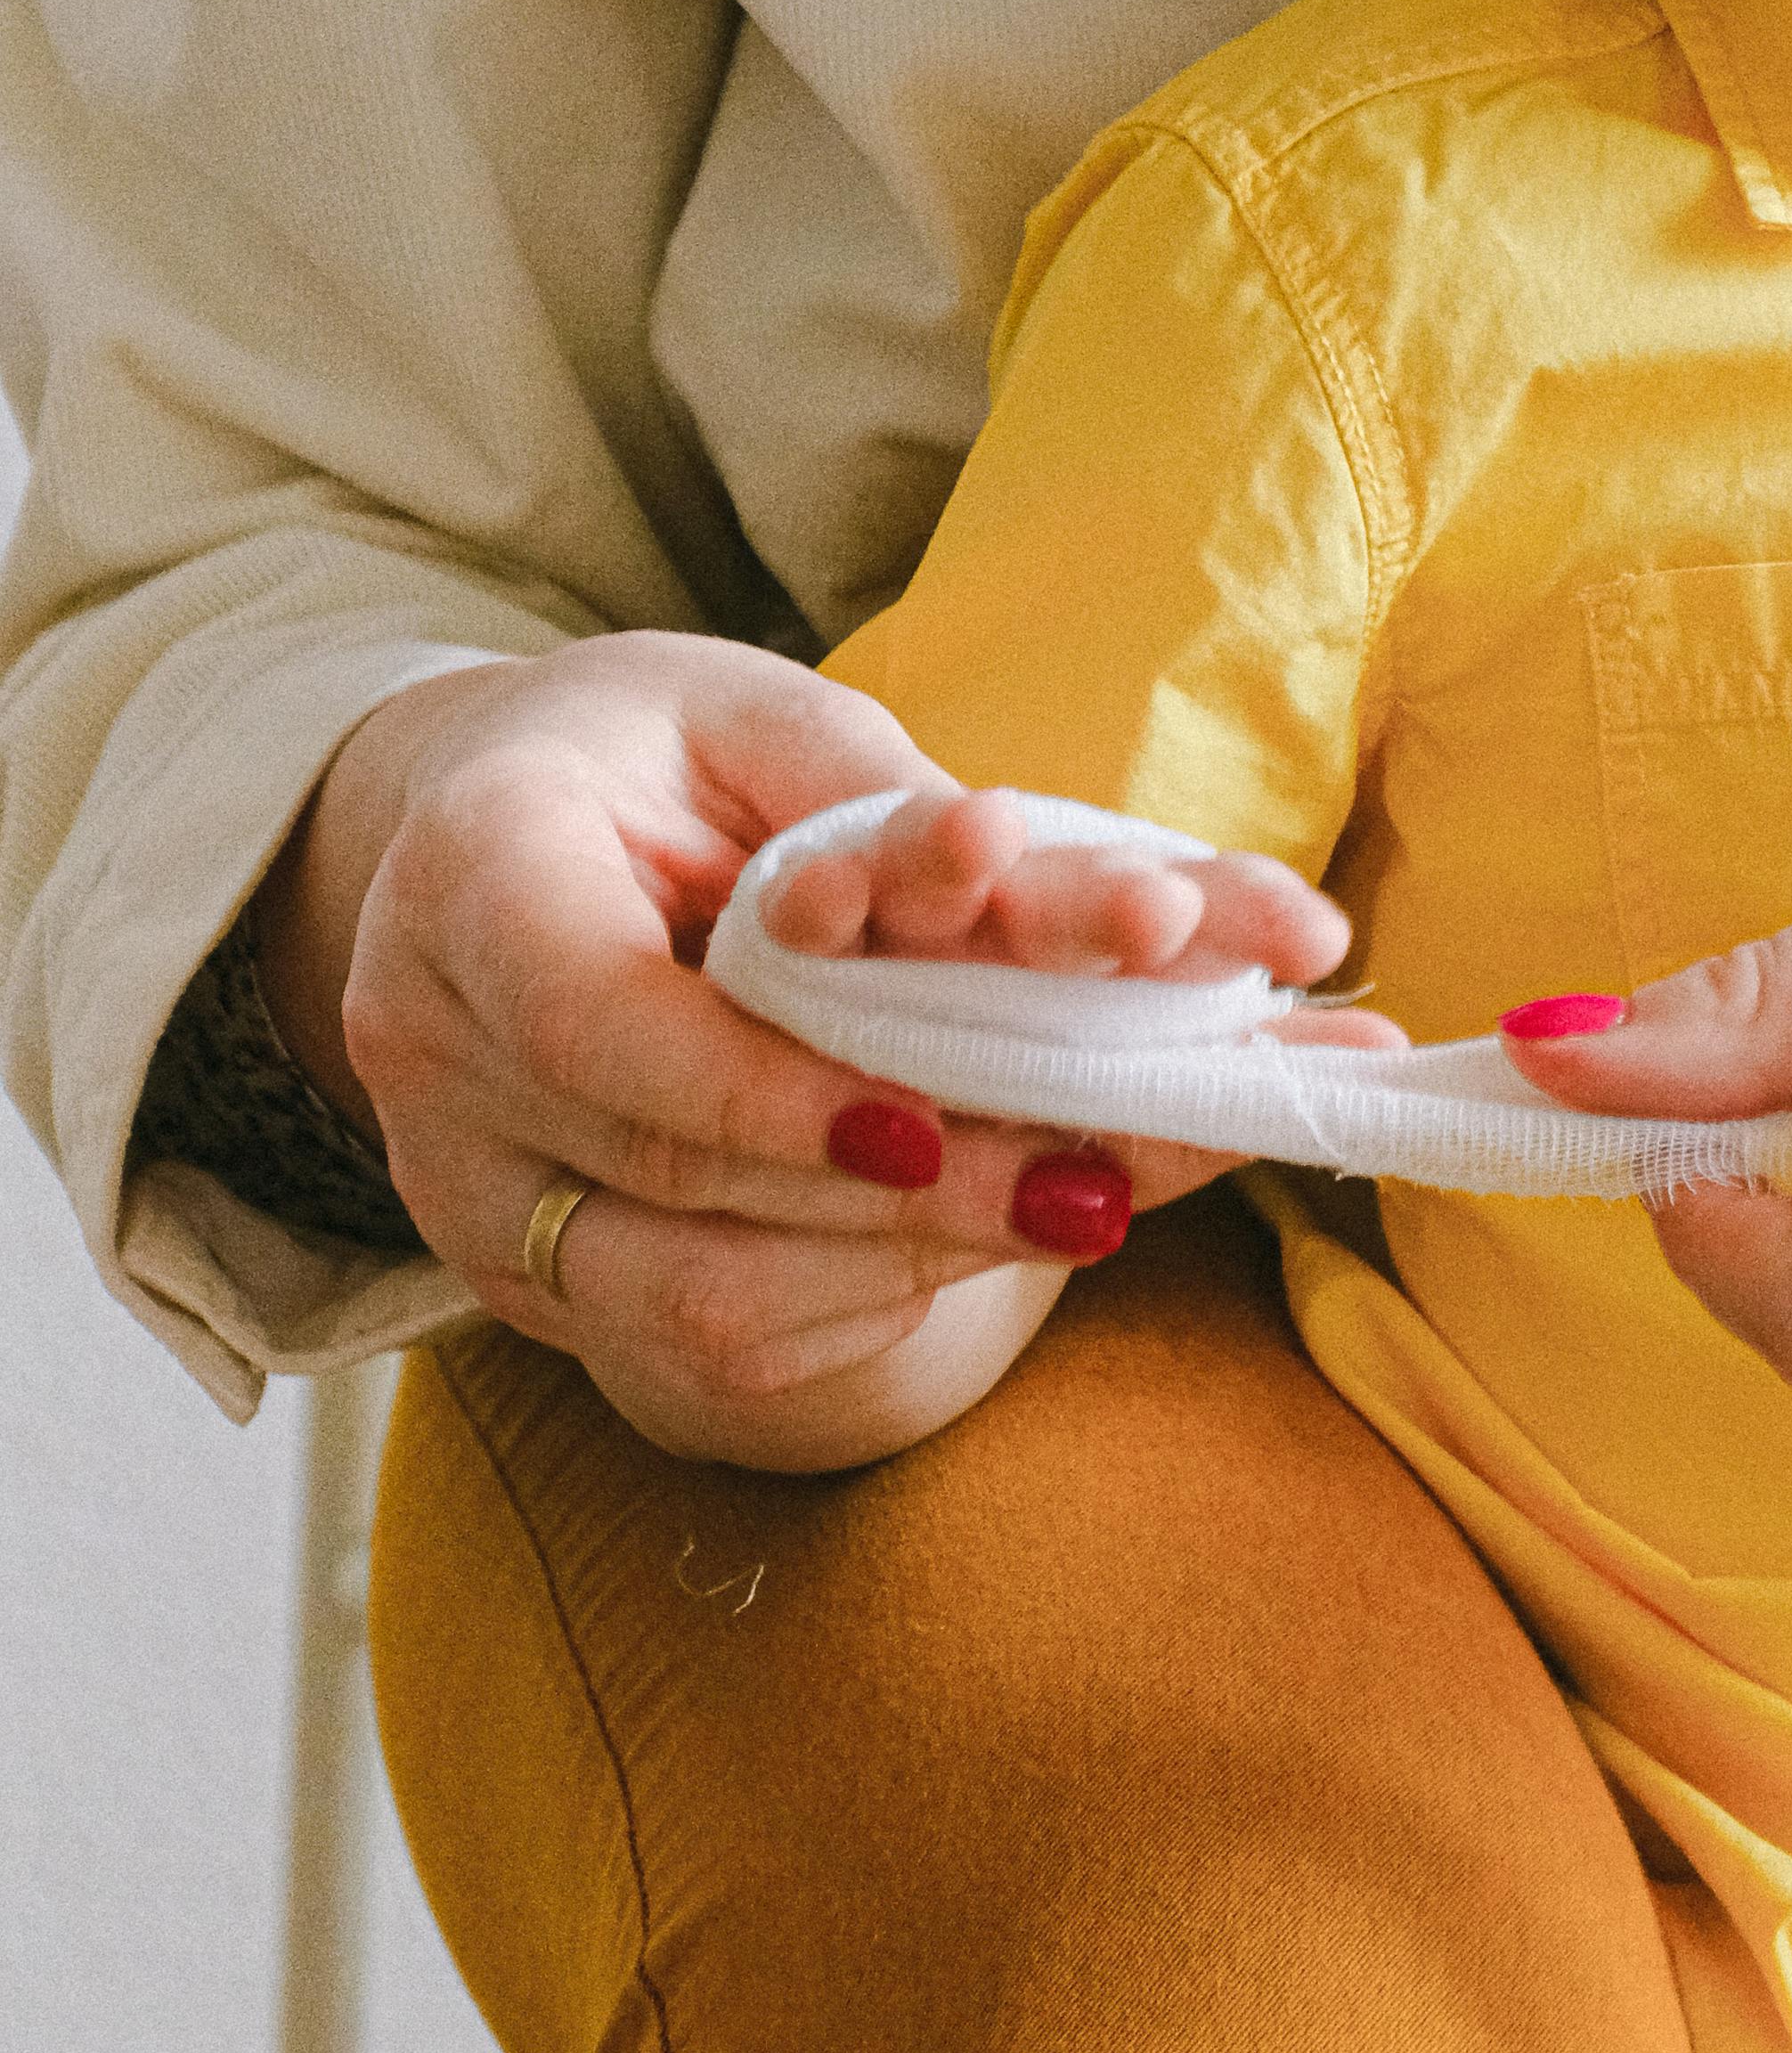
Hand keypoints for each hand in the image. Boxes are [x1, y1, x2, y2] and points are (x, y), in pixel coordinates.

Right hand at [254, 632, 1361, 1453]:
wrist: (492, 834)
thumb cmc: (648, 754)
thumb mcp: (754, 713)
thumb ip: (877, 804)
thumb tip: (1051, 888)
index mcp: (475, 867)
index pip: (595, 1018)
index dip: (760, 1091)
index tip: (924, 1121)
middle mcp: (433, 1047)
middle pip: (672, 1173)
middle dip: (902, 1195)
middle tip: (1097, 1179)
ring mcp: (467, 1185)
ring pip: (690, 1300)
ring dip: (902, 1263)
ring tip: (1078, 1207)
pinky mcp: (526, 1275)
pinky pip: (699, 1339)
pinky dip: (857, 1294)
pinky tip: (973, 1233)